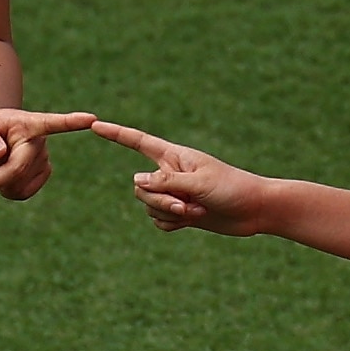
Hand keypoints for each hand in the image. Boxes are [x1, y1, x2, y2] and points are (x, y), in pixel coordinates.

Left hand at [0, 106, 91, 198]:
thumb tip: (1, 153)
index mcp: (28, 123)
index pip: (53, 123)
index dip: (72, 122)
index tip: (92, 119)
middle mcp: (41, 141)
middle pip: (18, 170)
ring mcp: (44, 159)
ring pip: (18, 186)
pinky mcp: (42, 174)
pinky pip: (22, 193)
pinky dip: (6, 190)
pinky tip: (1, 176)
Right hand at [91, 121, 271, 235]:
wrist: (255, 209)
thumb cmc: (232, 188)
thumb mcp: (199, 183)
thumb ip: (166, 182)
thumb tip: (136, 181)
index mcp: (174, 156)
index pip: (138, 141)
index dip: (115, 134)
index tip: (93, 125)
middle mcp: (170, 173)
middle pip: (141, 187)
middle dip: (159, 200)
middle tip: (186, 205)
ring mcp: (174, 193)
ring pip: (148, 206)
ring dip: (169, 214)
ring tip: (196, 212)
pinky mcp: (180, 213)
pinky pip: (158, 222)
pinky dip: (172, 224)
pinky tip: (192, 221)